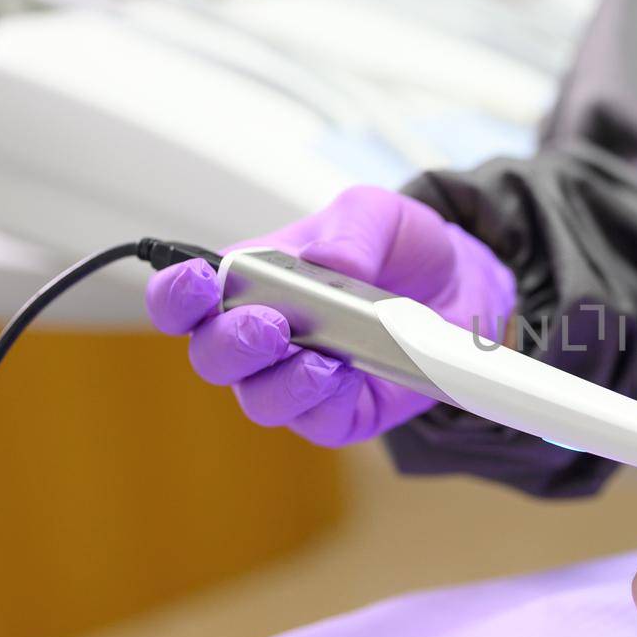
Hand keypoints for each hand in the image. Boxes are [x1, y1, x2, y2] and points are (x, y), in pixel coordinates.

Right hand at [146, 186, 515, 447]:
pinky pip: (317, 422)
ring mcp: (299, 380)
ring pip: (259, 401)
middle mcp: (263, 338)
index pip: (183, 299)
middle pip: (211, 358)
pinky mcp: (342, 413)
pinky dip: (328, 400)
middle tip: (270, 326)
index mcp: (250, 283)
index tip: (197, 284)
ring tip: (323, 358)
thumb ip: (350, 229)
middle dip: (232, 344)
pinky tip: (349, 373)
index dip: (174, 297)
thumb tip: (326, 261)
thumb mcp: (378, 214)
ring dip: (283, 381)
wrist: (462, 286)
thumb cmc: (399, 249)